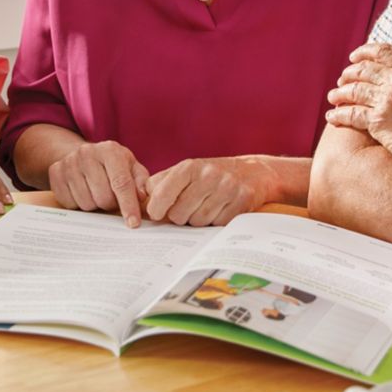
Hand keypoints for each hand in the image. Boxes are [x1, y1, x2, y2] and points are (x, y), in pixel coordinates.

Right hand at [47, 140, 150, 226]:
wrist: (83, 155)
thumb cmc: (113, 165)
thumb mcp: (131, 167)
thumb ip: (140, 181)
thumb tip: (141, 197)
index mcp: (110, 150)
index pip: (121, 182)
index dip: (128, 205)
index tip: (133, 223)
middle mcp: (87, 153)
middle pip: (103, 197)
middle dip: (110, 204)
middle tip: (111, 198)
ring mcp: (69, 163)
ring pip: (86, 203)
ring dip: (94, 205)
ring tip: (96, 193)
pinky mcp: (55, 173)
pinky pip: (69, 204)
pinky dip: (78, 204)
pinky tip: (82, 192)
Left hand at [144, 157, 266, 225]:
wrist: (252, 171)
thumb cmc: (210, 175)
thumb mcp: (186, 171)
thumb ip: (161, 183)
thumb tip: (139, 201)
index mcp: (190, 167)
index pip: (163, 193)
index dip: (156, 208)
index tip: (156, 214)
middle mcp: (208, 175)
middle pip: (179, 215)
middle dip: (180, 217)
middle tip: (188, 209)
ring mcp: (227, 188)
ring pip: (198, 222)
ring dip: (198, 220)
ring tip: (205, 208)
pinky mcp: (242, 200)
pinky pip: (218, 224)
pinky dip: (215, 222)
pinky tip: (219, 210)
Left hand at [325, 28, 391, 171]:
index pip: (382, 52)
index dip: (364, 52)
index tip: (354, 56)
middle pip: (363, 70)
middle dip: (349, 73)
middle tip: (343, 78)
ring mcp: (384, 102)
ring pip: (353, 91)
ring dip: (340, 92)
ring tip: (333, 96)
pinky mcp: (377, 123)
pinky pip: (351, 114)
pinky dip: (338, 115)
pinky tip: (332, 117)